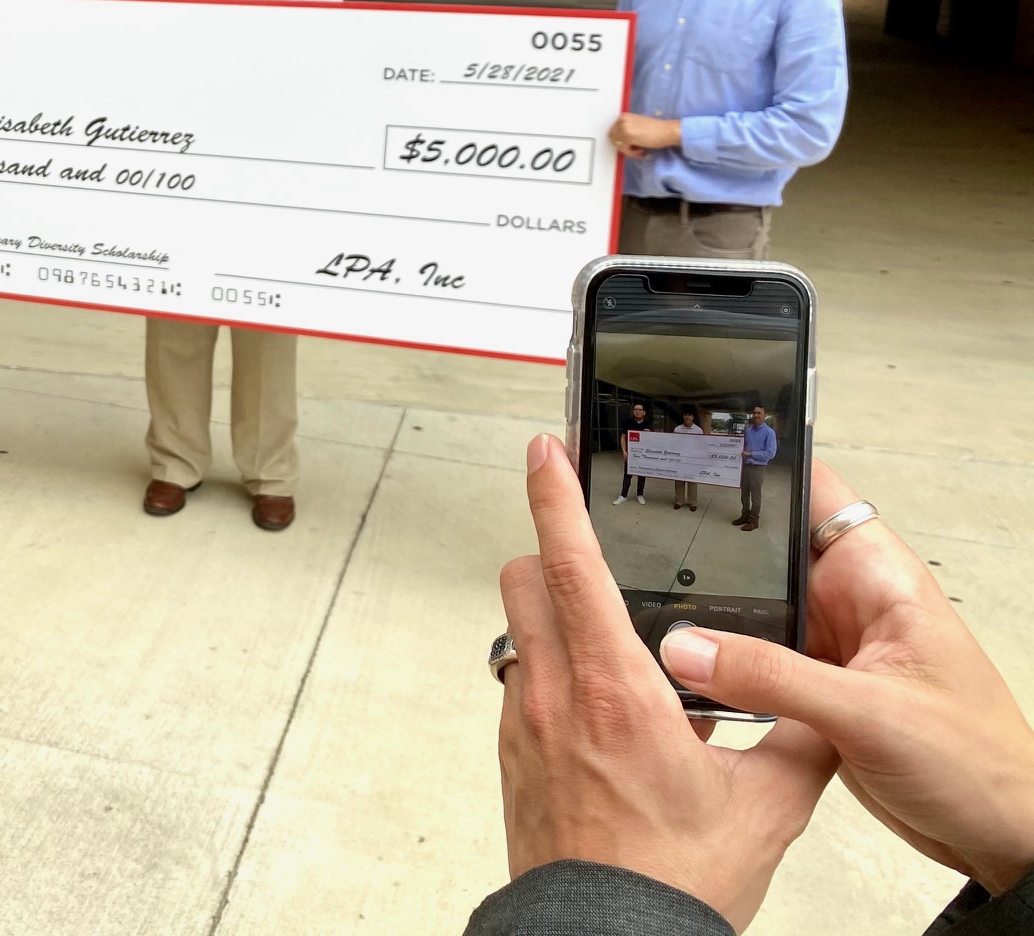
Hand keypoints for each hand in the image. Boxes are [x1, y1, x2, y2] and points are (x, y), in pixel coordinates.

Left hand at [496, 435, 835, 930]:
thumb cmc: (675, 879)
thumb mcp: (766, 802)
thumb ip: (796, 738)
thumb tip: (820, 708)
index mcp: (615, 689)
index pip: (570, 564)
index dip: (554, 497)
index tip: (544, 451)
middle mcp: (555, 695)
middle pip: (523, 580)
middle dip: (552, 554)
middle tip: (592, 558)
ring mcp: (523, 725)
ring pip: (519, 632)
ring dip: (552, 618)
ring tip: (611, 651)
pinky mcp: (511, 757)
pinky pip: (522, 686)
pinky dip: (552, 676)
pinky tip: (601, 715)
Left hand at [609, 113, 680, 158]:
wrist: (668, 130)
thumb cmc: (656, 130)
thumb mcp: (637, 126)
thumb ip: (626, 130)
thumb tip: (618, 142)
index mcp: (624, 116)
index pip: (613, 132)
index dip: (621, 141)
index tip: (631, 145)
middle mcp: (622, 120)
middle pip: (613, 139)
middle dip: (624, 146)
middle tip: (635, 149)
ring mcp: (624, 128)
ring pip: (618, 145)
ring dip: (628, 151)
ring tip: (640, 151)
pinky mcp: (628, 136)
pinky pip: (624, 149)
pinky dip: (632, 153)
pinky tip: (642, 152)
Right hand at [661, 461, 1033, 895]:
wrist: (1001, 839)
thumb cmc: (976, 764)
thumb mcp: (869, 714)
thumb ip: (773, 677)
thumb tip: (684, 648)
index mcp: (878, 576)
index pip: (810, 489)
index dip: (754, 462)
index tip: (683, 450)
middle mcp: (848, 600)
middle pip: (762, 549)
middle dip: (705, 545)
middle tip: (634, 545)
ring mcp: (828, 645)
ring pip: (748, 606)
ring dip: (707, 613)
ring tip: (644, 608)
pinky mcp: (812, 687)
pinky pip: (749, 658)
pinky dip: (715, 663)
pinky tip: (677, 668)